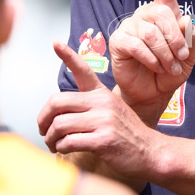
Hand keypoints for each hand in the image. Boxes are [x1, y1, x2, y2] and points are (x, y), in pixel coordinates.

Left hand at [37, 40, 155, 189]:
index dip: (68, 55)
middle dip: (43, 119)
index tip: (56, 43)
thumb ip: (88, 106)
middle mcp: (102, 103)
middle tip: (43, 129)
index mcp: (102, 93)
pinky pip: (69, 142)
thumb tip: (58, 113)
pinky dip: (61, 148)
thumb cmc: (127, 134)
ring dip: (50, 138)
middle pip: (57, 102)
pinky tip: (64, 150)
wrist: (150, 152)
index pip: (83, 70)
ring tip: (53, 144)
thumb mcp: (112, 110)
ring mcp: (104, 121)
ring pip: (60, 124)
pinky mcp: (104, 140)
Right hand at [109, 0, 194, 112]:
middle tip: (180, 58)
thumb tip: (187, 21)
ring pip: (151, 33)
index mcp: (163, 13)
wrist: (152, 92)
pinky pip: (138, 45)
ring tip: (170, 67)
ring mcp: (130, 26)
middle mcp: (145, 15)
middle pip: (162, 15)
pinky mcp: (119, 41)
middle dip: (176, 39)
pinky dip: (152, 58)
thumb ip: (191, 39)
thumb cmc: (171, 71)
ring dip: (166, 53)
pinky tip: (155, 66)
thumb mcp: (190, 56)